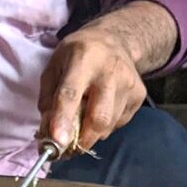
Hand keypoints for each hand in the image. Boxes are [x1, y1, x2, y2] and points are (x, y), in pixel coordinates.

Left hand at [38, 24, 146, 153]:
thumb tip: (48, 133)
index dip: (63, 119)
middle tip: (68, 147)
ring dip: (91, 133)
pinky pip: (118, 123)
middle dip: (81, 140)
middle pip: (98, 118)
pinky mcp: (139, 95)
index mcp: (83, 59)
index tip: (57, 142)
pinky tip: (99, 109)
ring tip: (82, 120)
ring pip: (108, 125)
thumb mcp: (54, 67)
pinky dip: (105, 127)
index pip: (71, 94)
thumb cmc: (77, 55)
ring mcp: (129, 83)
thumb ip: (48, 99)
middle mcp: (110, 71)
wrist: (116, 39)